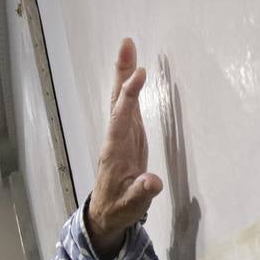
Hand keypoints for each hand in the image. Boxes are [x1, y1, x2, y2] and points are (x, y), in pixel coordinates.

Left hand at [86, 38, 163, 258]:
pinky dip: (131, 89)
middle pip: (117, 101)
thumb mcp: (130, 207)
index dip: (129, 97)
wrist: (107, 214)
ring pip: (122, 101)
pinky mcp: (129, 138)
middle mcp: (116, 139)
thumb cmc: (118, 210)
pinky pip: (129, 108)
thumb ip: (140, 193)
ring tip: (128, 48)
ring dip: (125, 75)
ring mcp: (122, 136)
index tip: (139, 75)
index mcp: (115, 152)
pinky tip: (134, 73)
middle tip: (126, 44)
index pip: (121, 119)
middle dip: (122, 74)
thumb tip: (152, 182)